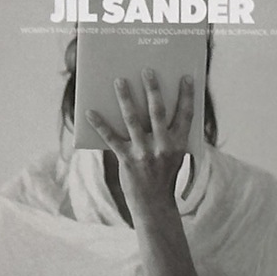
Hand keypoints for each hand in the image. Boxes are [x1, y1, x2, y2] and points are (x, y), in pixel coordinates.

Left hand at [86, 70, 195, 224]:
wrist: (154, 205)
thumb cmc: (163, 175)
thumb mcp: (174, 155)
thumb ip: (168, 133)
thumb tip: (153, 105)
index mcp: (180, 144)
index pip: (186, 115)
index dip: (187, 96)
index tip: (186, 77)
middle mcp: (164, 147)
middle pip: (158, 112)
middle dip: (152, 89)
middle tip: (146, 70)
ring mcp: (145, 153)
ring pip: (133, 120)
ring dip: (125, 98)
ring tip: (119, 80)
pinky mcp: (127, 160)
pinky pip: (112, 138)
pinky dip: (100, 124)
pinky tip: (90, 111)